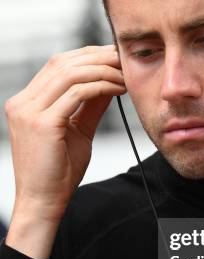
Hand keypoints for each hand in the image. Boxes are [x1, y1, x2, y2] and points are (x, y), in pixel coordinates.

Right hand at [5, 44, 125, 222]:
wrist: (44, 202)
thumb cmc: (59, 171)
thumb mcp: (78, 130)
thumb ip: (91, 105)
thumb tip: (109, 80)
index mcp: (27, 102)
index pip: (58, 65)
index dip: (87, 56)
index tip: (114, 58)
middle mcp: (23, 102)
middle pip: (62, 63)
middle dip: (97, 57)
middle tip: (123, 59)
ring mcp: (28, 111)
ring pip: (70, 74)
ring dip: (102, 70)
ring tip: (125, 75)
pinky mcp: (41, 123)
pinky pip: (76, 93)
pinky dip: (100, 86)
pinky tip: (117, 89)